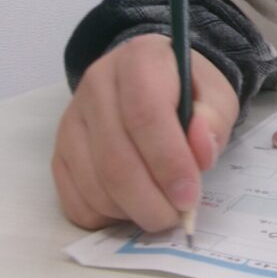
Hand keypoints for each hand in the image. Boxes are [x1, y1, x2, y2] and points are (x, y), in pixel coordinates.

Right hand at [51, 34, 238, 231]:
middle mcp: (96, 84)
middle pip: (114, 157)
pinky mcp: (60, 150)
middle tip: (176, 217)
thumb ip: (214, 121)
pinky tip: (132, 207)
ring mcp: (72, 119)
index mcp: (139, 60)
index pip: (145, 115)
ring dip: (130, 211)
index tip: (189, 196)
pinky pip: (74, 199)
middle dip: (149, 199)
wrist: (155, 80)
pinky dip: (106, 217)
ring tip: (160, 209)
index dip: (168, 162)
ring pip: (93, 183)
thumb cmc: (190, 90)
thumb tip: (200, 153)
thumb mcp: (216, 94)